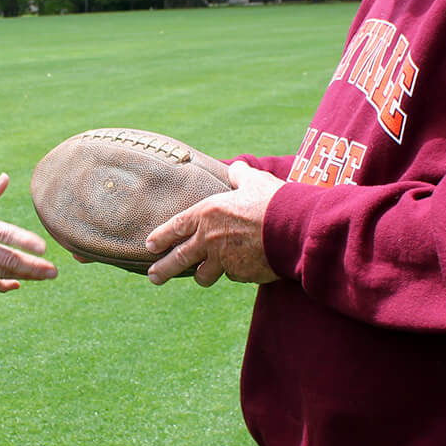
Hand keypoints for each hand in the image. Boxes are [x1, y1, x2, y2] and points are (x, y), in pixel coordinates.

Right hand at [0, 173, 56, 291]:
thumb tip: (5, 179)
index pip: (2, 233)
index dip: (23, 241)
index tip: (43, 247)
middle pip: (7, 258)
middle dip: (33, 266)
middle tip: (54, 270)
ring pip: (1, 273)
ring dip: (26, 276)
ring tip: (46, 275)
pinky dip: (4, 285)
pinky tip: (18, 284)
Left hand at [143, 161, 281, 286]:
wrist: (295, 229)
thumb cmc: (274, 201)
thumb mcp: (255, 181)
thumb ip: (241, 176)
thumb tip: (236, 168)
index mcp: (207, 214)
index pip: (175, 227)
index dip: (161, 237)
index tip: (150, 246)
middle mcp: (210, 240)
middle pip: (179, 259)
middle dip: (163, 270)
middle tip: (154, 277)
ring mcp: (224, 260)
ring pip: (205, 275)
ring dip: (203, 275)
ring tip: (202, 276)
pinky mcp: (241, 274)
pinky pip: (234, 275)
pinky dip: (236, 272)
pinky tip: (244, 266)